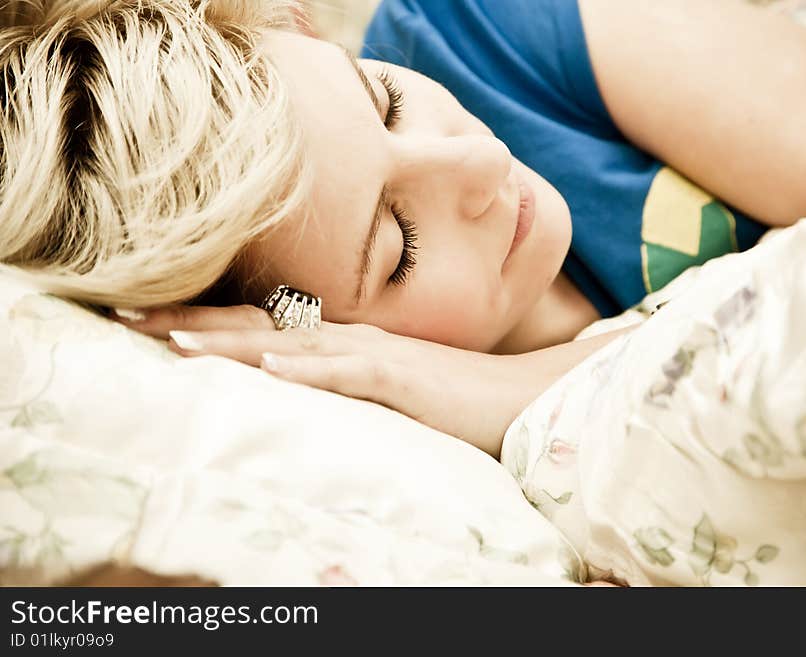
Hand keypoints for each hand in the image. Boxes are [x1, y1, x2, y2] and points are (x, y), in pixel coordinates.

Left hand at [112, 304, 580, 457]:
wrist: (520, 395)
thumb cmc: (452, 396)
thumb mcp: (386, 389)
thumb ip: (342, 381)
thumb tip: (289, 381)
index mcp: (341, 342)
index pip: (261, 326)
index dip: (202, 320)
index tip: (145, 318)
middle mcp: (349, 339)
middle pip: (259, 325)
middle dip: (191, 321)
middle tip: (123, 313)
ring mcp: (377, 356)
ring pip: (294, 343)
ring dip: (234, 340)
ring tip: (174, 339)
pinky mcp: (407, 381)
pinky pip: (353, 373)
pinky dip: (311, 369)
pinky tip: (274, 369)